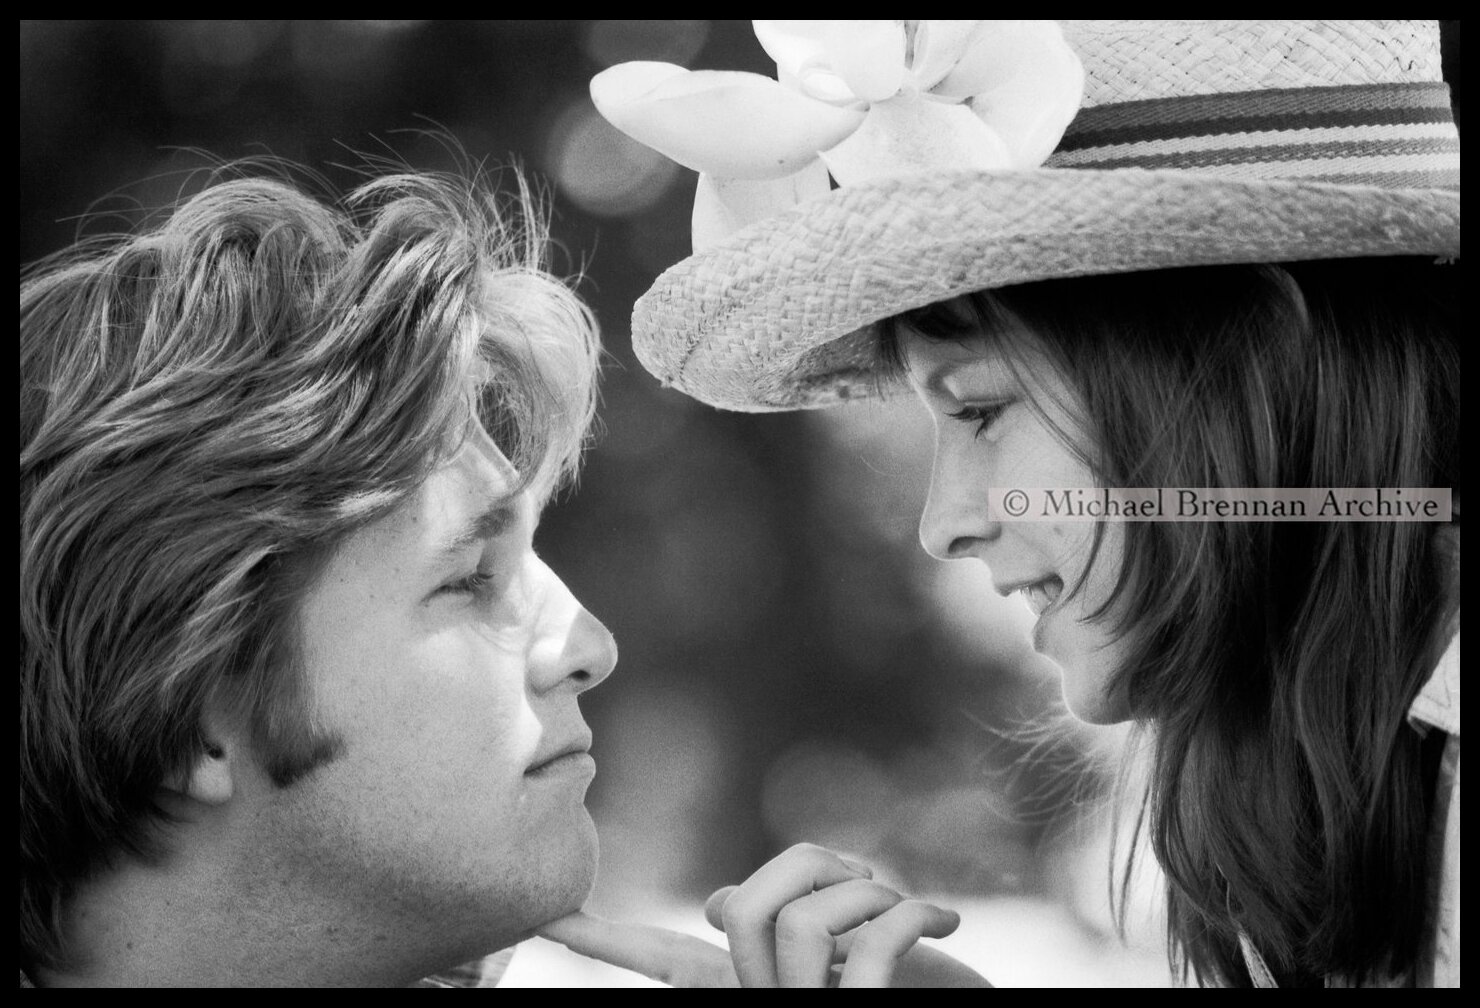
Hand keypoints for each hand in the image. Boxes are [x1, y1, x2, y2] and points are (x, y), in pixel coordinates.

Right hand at [536, 843, 991, 986]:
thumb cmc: (916, 992)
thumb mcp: (845, 951)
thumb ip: (779, 929)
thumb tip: (716, 906)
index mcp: (754, 987)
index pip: (661, 960)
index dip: (604, 938)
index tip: (543, 919)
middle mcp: (768, 1007)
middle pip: (747, 907)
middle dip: (814, 865)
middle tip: (867, 877)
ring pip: (805, 922)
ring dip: (874, 894)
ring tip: (913, 911)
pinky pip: (869, 944)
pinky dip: (914, 914)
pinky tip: (946, 920)